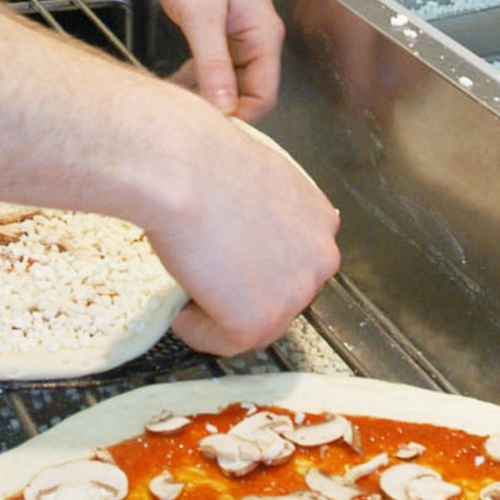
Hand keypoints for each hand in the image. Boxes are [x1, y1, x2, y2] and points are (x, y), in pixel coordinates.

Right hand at [145, 108, 341, 356]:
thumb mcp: (248, 171)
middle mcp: (320, 256)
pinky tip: (180, 310)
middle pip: (281, 293)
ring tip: (189, 288)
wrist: (179, 169)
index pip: (294, 257)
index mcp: (319, 217)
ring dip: (221, 312)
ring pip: (257, 321)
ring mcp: (295, 293)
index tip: (229, 262)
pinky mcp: (261, 321)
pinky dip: (198, 332)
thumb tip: (236, 222)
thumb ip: (259, 204)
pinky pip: (225, 343)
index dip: (257, 264)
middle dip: (244, 291)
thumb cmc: (199, 157)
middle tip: (205, 278)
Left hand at [146, 0, 284, 119]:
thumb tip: (225, 108)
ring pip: (226, 80)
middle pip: (247, 91)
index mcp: (264, 33)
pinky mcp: (215, 29)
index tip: (207, 127)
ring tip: (174, 104)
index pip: (265, 94)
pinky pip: (211, 66)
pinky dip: (195, 78)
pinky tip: (173, 85)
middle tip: (185, 119)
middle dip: (220, 107)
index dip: (239, 115)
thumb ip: (213, 63)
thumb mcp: (200, 14)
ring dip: (204, 94)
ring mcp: (235, 33)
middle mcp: (255, 37)